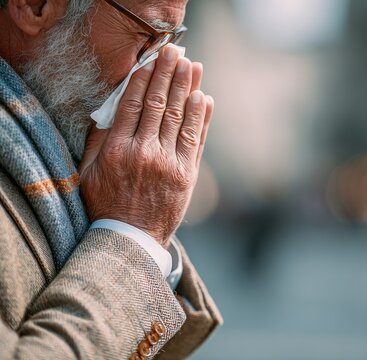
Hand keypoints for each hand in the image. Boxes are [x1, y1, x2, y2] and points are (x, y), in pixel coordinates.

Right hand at [79, 45, 213, 246]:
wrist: (131, 239)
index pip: (134, 104)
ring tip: (193, 67)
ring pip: (181, 118)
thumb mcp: (89, 174)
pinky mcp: (187, 175)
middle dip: (169, 75)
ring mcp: (169, 163)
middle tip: (176, 53)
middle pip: (160, 105)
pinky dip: (202, 119)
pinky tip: (205, 99)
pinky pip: (196, 140)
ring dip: (188, 89)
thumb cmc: (106, 205)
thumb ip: (99, 141)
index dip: (145, 79)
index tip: (152, 60)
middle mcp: (145, 153)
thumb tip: (111, 111)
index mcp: (118, 150)